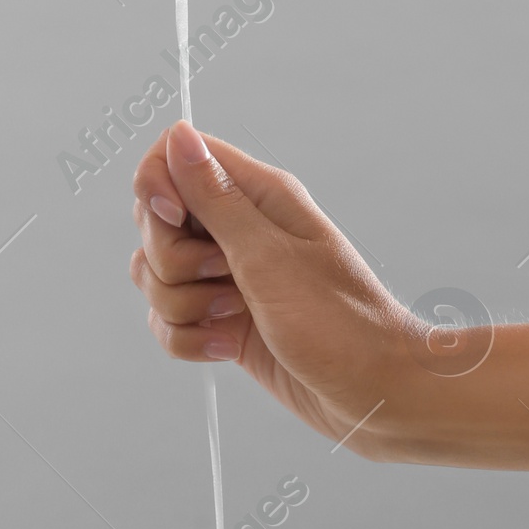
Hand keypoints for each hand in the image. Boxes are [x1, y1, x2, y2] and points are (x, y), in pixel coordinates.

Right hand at [129, 119, 429, 457]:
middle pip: (155, 223)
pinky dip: (187, 338)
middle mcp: (238, 228)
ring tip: (233, 318)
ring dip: (180, 305)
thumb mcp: (269, 257)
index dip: (156, 185)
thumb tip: (179, 136)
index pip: (175, 157)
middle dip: (171, 260)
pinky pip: (169, 319)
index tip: (172, 218)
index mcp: (257, 194)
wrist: (374, 393)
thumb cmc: (339, 323)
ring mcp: (228, 275)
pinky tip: (225, 348)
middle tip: (225, 278)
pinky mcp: (222, 318)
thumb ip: (216, 199)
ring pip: (156, 274)